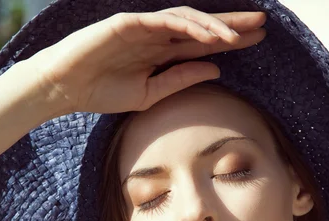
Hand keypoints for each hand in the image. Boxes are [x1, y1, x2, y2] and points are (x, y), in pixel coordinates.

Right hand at [27, 6, 266, 113]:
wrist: (65, 88)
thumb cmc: (102, 91)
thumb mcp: (150, 93)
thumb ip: (181, 79)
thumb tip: (216, 68)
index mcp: (162, 52)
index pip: (202, 43)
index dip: (230, 40)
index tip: (257, 40)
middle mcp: (157, 36)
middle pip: (201, 26)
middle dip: (232, 25)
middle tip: (263, 25)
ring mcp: (143, 27)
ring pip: (186, 19)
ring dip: (213, 25)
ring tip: (239, 34)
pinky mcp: (128, 23)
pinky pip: (163, 20)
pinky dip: (186, 25)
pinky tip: (207, 34)